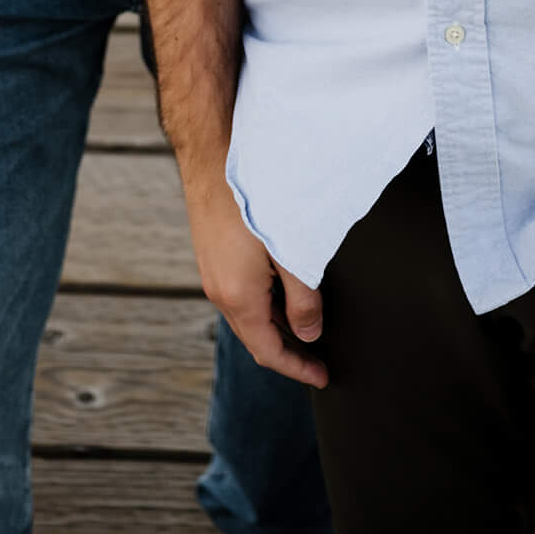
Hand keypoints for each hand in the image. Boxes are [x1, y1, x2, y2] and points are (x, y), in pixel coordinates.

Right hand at [185, 174, 326, 388]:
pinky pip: (240, 293)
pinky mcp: (213, 255)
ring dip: (276, 326)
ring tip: (307, 324)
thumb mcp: (290, 252)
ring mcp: (213, 273)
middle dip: (288, 351)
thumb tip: (311, 333)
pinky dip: (264, 303)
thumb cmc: (252, 199)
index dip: (298, 368)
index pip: (269, 352)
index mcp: (239, 298)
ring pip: (248, 315)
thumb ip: (304, 299)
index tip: (322, 376)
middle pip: (256, 337)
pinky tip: (283, 288)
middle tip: (319, 357)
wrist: (212, 157)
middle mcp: (220, 292)